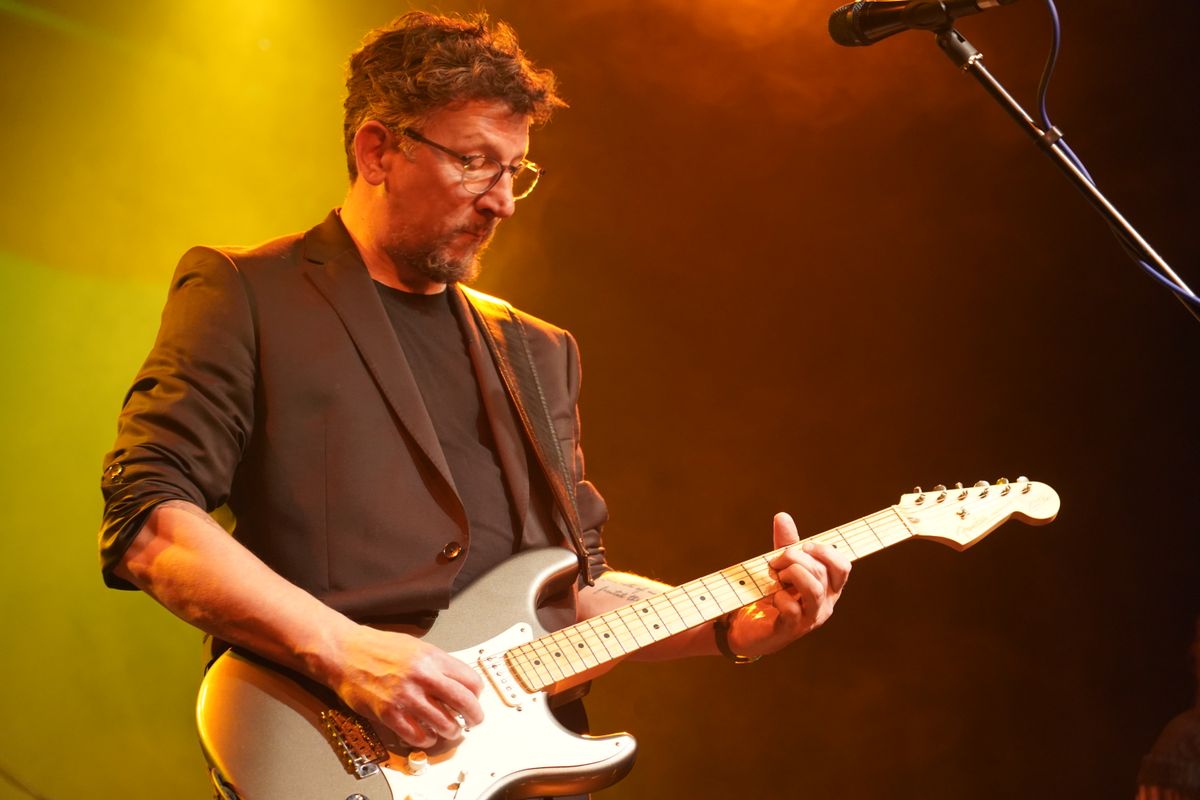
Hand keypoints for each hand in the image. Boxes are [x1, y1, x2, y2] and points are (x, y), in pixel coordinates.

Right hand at [320, 625, 484, 749]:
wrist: (344, 652)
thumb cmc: (377, 648)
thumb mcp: (416, 646)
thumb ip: (437, 663)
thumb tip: (457, 681)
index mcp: (432, 657)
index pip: (470, 680)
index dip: (477, 693)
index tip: (475, 698)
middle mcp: (422, 676)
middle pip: (464, 702)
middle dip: (475, 716)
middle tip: (474, 721)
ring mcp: (406, 696)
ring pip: (444, 723)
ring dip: (452, 731)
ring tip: (451, 730)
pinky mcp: (389, 714)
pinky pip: (417, 735)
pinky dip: (427, 739)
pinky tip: (427, 736)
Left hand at [727, 512, 851, 656]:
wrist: (748, 626)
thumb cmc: (771, 594)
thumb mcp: (781, 566)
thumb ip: (785, 543)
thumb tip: (782, 516)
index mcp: (828, 588)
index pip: (843, 566)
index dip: (824, 551)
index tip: (802, 546)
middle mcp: (825, 604)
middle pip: (821, 571)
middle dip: (795, 557)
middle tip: (775, 561)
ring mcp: (809, 619)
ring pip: (813, 589)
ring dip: (790, 573)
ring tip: (776, 575)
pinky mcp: (790, 629)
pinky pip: (792, 609)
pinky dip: (779, 596)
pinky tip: (772, 595)